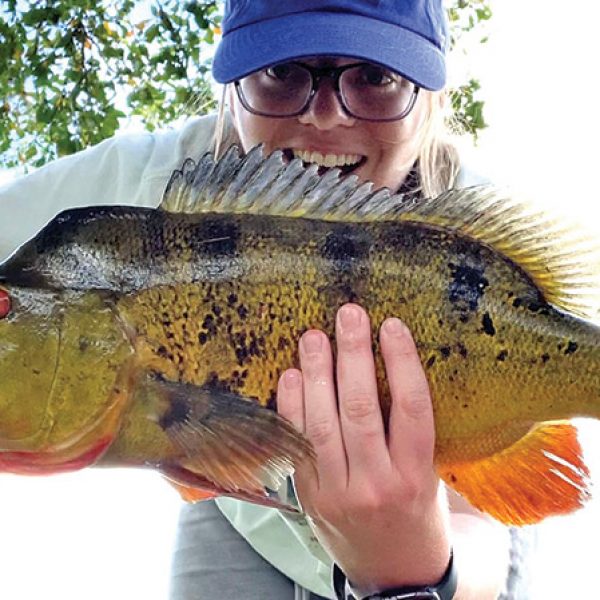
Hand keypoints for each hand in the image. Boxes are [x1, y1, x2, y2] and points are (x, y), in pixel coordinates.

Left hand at [277, 303, 451, 591]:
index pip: (413, 409)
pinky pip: (296, 445)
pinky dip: (291, 408)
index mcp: (417, 477)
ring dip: (317, 375)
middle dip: (353, 356)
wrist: (393, 574)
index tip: (392, 325)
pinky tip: (291, 375)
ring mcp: (337, 492)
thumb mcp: (430, 476)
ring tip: (314, 336)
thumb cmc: (418, 514)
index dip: (402, 362)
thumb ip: (413, 431)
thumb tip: (395, 366)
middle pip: (362, 410)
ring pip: (323, 424)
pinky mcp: (309, 495)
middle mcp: (377, 485)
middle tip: (349, 314)